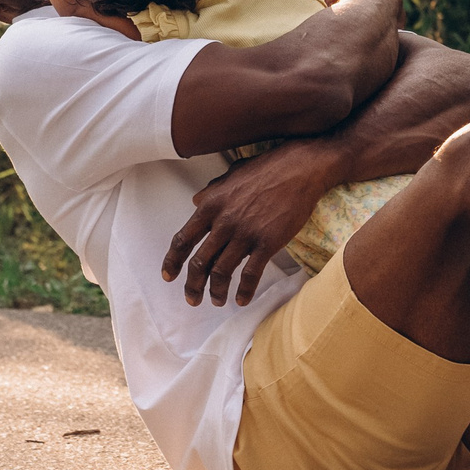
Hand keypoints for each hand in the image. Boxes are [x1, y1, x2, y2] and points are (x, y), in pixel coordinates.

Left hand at [161, 140, 338, 306]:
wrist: (300, 169)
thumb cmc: (267, 169)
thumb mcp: (231, 174)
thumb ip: (211, 191)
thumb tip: (196, 200)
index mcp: (210, 205)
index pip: (183, 239)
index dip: (172, 261)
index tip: (169, 276)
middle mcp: (223, 221)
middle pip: (199, 262)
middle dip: (192, 286)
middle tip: (192, 299)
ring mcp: (245, 233)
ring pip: (221, 272)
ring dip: (216, 291)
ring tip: (218, 300)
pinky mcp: (267, 242)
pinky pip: (250, 274)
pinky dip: (244, 291)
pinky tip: (242, 300)